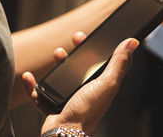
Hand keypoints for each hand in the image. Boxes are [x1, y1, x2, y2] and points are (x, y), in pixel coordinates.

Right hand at [22, 31, 139, 135]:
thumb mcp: (107, 83)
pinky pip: (41, 94)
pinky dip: (34, 86)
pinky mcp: (54, 106)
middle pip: (84, 65)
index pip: (104, 62)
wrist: (66, 134)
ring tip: (57, 53)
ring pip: (63, 76)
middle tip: (75, 38)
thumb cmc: (88, 110)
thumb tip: (132, 42)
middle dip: (79, 50)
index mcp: (102, 84)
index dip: (101, 47)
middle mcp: (88, 90)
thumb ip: (118, 63)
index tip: (94, 36)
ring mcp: (71, 98)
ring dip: (59, 63)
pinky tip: (30, 76)